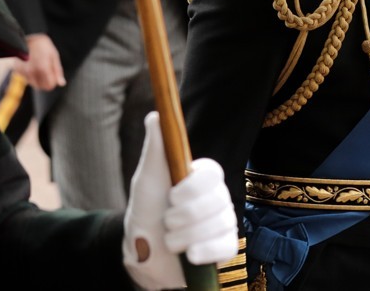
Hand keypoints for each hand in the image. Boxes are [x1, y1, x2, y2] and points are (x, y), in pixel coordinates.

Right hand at [14, 34, 64, 90]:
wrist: (28, 37)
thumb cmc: (43, 46)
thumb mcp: (54, 56)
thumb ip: (58, 71)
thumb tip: (62, 83)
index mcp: (42, 68)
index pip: (49, 86)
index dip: (53, 83)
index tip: (54, 77)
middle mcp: (31, 72)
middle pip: (40, 87)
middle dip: (45, 82)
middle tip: (48, 72)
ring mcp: (23, 71)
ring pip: (33, 84)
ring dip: (38, 79)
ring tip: (39, 67)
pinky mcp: (17, 70)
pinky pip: (26, 78)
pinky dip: (30, 75)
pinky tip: (32, 65)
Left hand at [123, 112, 238, 289]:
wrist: (143, 253)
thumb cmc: (146, 211)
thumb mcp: (148, 179)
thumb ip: (157, 148)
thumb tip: (156, 115)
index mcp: (204, 178)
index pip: (213, 174)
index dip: (193, 188)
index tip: (173, 195)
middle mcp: (219, 197)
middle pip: (216, 202)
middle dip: (182, 217)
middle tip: (167, 221)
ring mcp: (224, 222)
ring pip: (217, 226)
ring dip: (184, 237)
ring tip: (172, 240)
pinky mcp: (226, 247)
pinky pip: (225, 247)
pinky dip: (202, 253)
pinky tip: (189, 254)